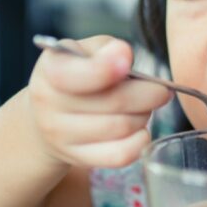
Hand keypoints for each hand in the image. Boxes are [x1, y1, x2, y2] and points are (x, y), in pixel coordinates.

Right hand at [27, 35, 172, 168]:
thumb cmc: (78, 74)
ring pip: (123, 127)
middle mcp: (49, 104)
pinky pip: (121, 155)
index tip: (127, 62)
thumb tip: (123, 56)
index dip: (107, 68)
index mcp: (52, 69)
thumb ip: (106, 49)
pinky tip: (139, 130)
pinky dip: (140, 141)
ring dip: (145, 115)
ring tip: (145, 107)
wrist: (47, 114)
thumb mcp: (86, 51)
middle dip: (149, 94)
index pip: (80, 74)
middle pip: (116, 102)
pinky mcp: (77, 157)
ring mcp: (60, 136)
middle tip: (160, 90)